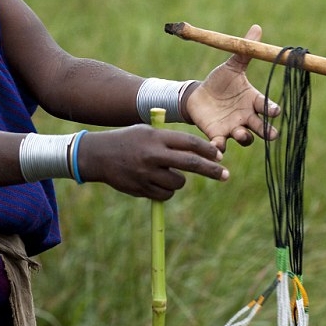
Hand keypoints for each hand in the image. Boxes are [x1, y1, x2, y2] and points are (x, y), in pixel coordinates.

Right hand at [78, 126, 225, 200]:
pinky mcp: (141, 188)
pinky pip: (165, 194)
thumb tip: (200, 151)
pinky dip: (166, 190)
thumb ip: (170, 139)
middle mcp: (153, 155)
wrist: (99, 155)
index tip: (219, 155)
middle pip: (191, 163)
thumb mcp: (148, 131)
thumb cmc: (129, 140)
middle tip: (226, 175)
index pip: (189, 143)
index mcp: (157, 137)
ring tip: (166, 173)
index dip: (207, 149)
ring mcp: (147, 173)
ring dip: (179, 180)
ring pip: (178, 182)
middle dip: (212, 170)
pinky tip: (156, 182)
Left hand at [183, 24, 279, 150]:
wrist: (198, 96)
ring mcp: (233, 128)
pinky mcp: (217, 136)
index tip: (275, 110)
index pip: (267, 106)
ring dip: (244, 137)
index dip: (272, 109)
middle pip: (262, 127)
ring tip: (240, 133)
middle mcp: (247, 117)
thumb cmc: (220, 82)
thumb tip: (256, 28)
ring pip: (245, 138)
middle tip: (272, 135)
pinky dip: (220, 148)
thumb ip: (244, 51)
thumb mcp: (231, 66)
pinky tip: (217, 147)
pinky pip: (221, 145)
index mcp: (252, 100)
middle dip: (268, 131)